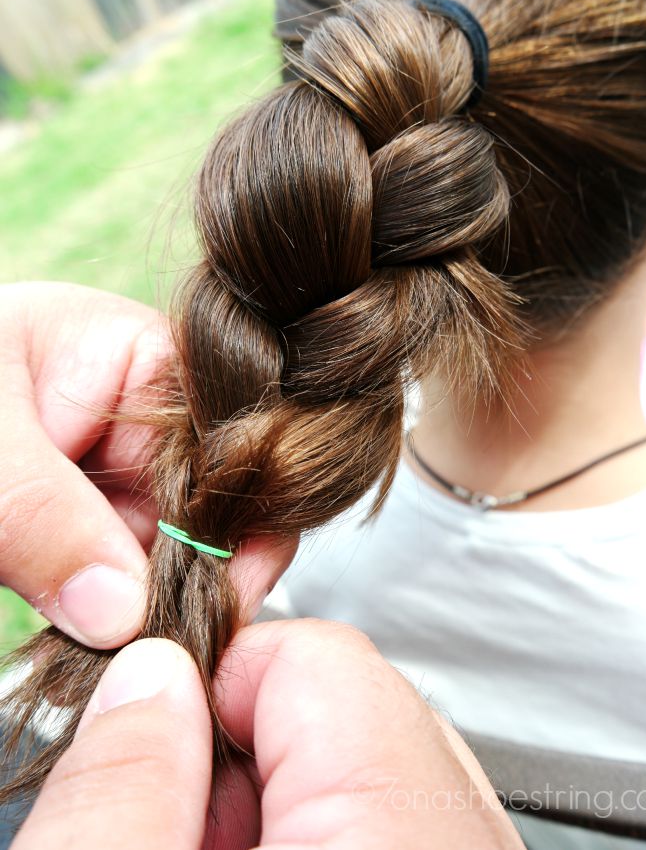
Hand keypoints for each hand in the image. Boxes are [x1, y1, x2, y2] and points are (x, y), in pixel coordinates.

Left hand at [0, 281, 293, 648]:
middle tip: (160, 645)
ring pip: (169, 551)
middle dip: (192, 574)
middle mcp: (137, 416)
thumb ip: (45, 517)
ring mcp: (108, 474)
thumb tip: (123, 611)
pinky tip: (93, 640)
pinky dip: (112, 621)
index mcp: (138, 356)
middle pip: (212, 501)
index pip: (231, 436)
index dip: (239, 514)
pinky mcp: (78, 526)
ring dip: (149, 608)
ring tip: (119, 650)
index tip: (218, 597)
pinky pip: (121, 581)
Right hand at [12, 624, 522, 849]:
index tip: (158, 731)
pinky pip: (399, 818)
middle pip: (353, 711)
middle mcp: (464, 843)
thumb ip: (128, 784)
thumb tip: (150, 677)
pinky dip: (322, 832)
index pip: (318, 660)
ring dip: (278, 805)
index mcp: (396, 833)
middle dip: (245, 753)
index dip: (215, 682)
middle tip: (183, 825)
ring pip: (371, 771)